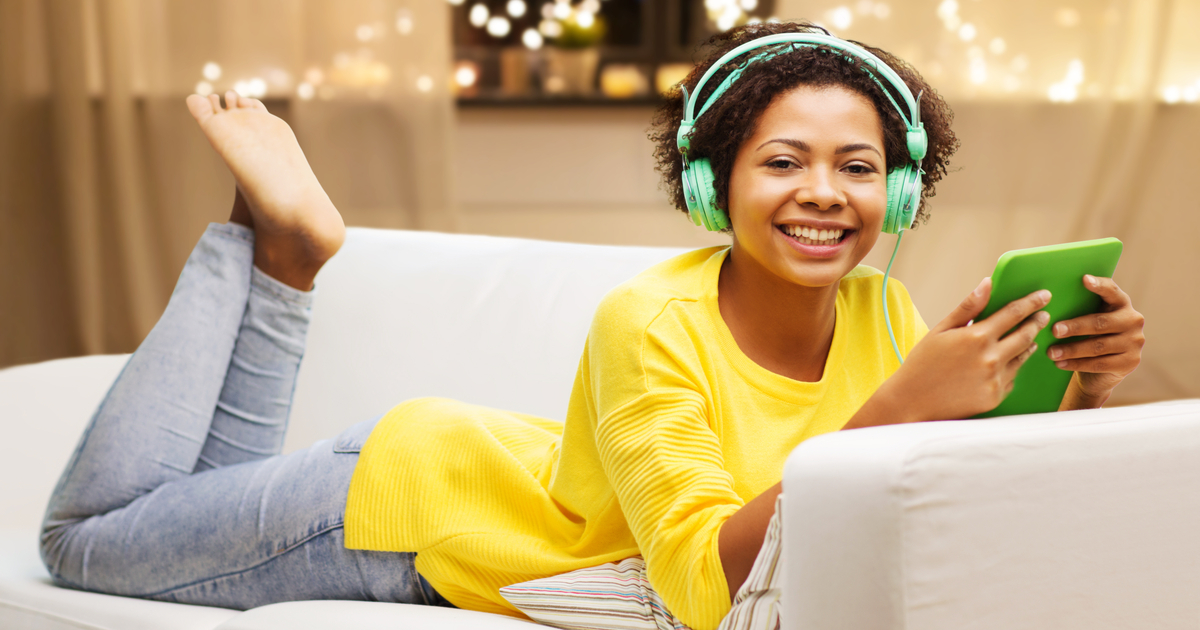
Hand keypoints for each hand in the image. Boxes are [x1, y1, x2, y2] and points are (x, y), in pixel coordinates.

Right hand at [850, 277, 1051, 426]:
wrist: (911, 402)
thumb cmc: (922, 364)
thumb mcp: (940, 330)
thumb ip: (968, 307)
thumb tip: (987, 283)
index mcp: (976, 337)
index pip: (1013, 313)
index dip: (1031, 302)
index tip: (1043, 295)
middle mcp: (990, 358)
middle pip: (1025, 335)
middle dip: (1036, 322)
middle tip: (1043, 316)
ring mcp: (995, 380)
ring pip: (1022, 358)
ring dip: (1028, 345)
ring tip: (1029, 338)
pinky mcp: (995, 397)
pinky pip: (1011, 378)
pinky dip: (1011, 368)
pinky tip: (1005, 364)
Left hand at [1049, 275, 1144, 408]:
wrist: (1102, 369)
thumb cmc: (1089, 335)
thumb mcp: (1087, 318)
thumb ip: (1079, 307)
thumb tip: (1045, 299)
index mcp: (1121, 303)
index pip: (1111, 291)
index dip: (1099, 285)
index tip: (1083, 279)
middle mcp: (1133, 320)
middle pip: (1101, 322)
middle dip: (1076, 327)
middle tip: (1054, 330)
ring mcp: (1134, 342)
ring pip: (1098, 346)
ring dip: (1072, 349)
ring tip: (1051, 352)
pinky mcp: (1130, 362)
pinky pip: (1100, 363)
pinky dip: (1077, 364)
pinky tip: (1060, 363)